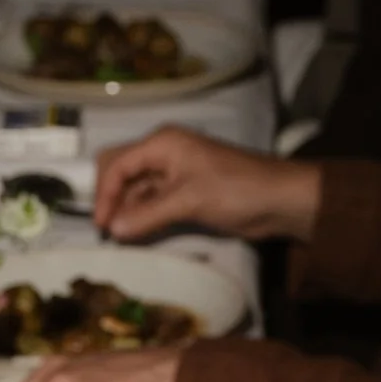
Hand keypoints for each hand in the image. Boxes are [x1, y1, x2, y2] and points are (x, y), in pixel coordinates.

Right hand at [96, 122, 318, 243]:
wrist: (277, 200)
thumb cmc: (235, 190)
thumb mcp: (188, 201)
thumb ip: (148, 215)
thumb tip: (114, 229)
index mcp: (162, 143)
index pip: (118, 164)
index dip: (105, 195)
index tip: (102, 226)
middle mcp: (163, 153)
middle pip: (121, 171)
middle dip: (110, 198)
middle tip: (108, 229)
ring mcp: (173, 172)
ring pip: (135, 189)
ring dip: (126, 210)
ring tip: (120, 237)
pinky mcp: (183, 191)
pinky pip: (152, 201)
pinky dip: (142, 216)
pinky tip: (137, 233)